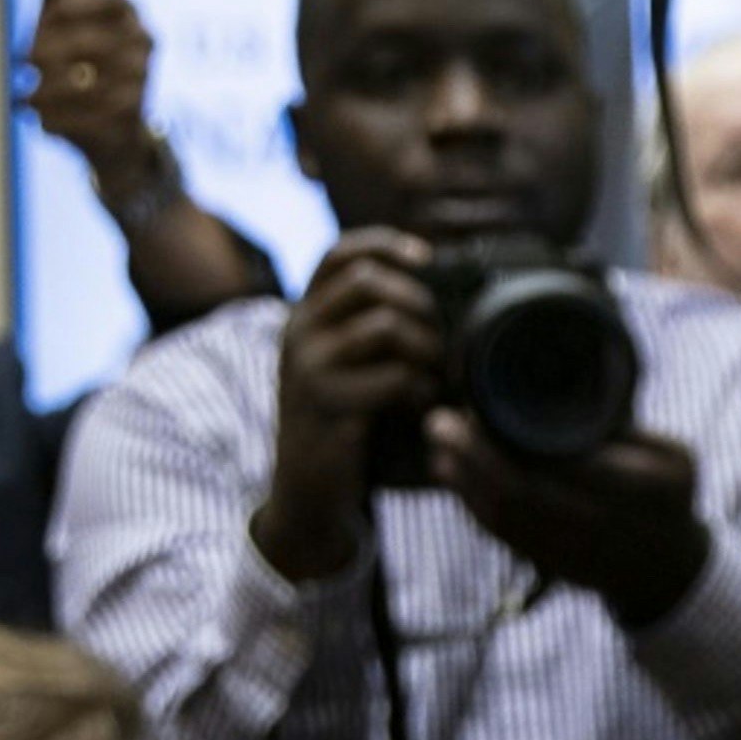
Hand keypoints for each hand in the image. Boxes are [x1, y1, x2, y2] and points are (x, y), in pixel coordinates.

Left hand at [20, 0, 162, 185]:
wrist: (113, 126)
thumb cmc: (81, 60)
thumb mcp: (64, 14)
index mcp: (125, 10)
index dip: (74, 0)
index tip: (47, 13)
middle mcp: (141, 40)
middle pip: (88, 41)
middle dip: (47, 51)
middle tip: (24, 59)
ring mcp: (140, 77)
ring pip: (82, 82)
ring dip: (46, 89)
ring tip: (28, 94)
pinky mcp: (131, 112)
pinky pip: (84, 114)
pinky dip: (55, 117)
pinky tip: (41, 116)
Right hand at [259, 231, 443, 577]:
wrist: (309, 495)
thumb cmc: (345, 427)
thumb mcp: (349, 369)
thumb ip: (374, 331)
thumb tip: (441, 295)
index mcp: (305, 316)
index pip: (339, 253)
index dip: (386, 244)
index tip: (429, 258)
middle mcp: (298, 333)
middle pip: (368, 279)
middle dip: (420, 302)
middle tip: (442, 340)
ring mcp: (309, 369)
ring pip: (385, 324)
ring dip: (427, 347)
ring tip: (436, 376)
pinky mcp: (328, 407)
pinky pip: (393, 378)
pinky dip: (422, 389)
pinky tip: (422, 407)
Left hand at [439, 417, 712, 629]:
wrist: (665, 570)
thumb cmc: (669, 499)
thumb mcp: (676, 457)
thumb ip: (632, 432)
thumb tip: (570, 398)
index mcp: (636, 491)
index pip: (564, 462)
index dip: (514, 436)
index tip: (483, 406)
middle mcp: (598, 525)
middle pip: (518, 491)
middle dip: (471, 454)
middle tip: (442, 421)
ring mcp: (568, 550)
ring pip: (500, 516)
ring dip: (462, 478)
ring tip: (440, 444)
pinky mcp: (543, 563)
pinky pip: (497, 533)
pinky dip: (469, 502)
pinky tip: (453, 474)